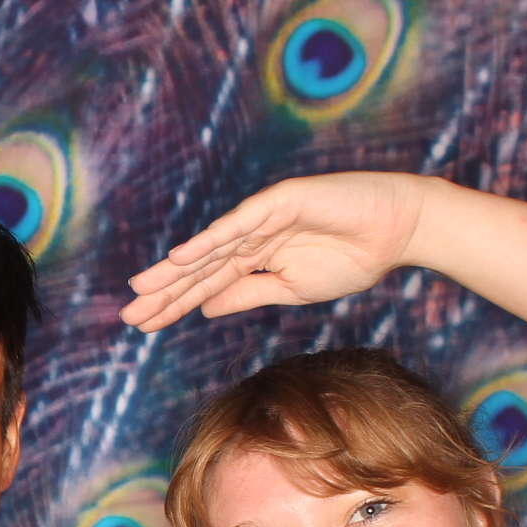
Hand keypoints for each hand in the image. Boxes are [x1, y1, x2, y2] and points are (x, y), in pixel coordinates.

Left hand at [118, 171, 432, 331]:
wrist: (398, 230)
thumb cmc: (352, 257)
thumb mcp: (291, 288)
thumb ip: (247, 293)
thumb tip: (205, 308)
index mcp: (254, 257)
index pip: (205, 284)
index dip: (174, 304)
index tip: (143, 325)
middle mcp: (251, 235)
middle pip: (199, 267)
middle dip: (164, 290)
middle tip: (128, 314)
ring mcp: (263, 216)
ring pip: (211, 247)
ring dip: (175, 268)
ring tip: (142, 287)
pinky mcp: (280, 201)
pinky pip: (239, 224)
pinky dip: (210, 240)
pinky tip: (180, 257)